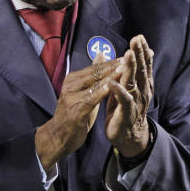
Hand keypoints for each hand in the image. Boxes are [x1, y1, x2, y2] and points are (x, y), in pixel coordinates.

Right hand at [35, 55, 123, 169]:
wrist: (59, 136)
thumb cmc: (74, 113)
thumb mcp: (84, 92)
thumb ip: (92, 75)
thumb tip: (101, 54)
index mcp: (72, 79)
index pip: (95, 68)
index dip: (112, 62)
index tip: (128, 56)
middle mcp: (70, 86)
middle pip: (95, 73)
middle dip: (114, 66)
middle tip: (130, 58)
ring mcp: (72, 98)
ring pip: (95, 84)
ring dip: (111, 76)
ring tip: (125, 69)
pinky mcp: (76, 111)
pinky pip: (92, 99)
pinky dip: (103, 92)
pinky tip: (113, 87)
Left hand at [105, 35, 153, 157]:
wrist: (128, 136)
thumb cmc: (126, 109)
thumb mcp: (129, 87)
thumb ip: (131, 71)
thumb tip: (133, 52)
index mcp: (143, 84)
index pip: (144, 64)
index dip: (142, 51)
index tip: (139, 37)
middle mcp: (142, 91)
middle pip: (141, 70)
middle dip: (139, 54)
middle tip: (137, 39)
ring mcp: (135, 102)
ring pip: (134, 82)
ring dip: (131, 68)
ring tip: (128, 55)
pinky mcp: (126, 113)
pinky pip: (123, 100)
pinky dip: (119, 91)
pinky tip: (113, 82)